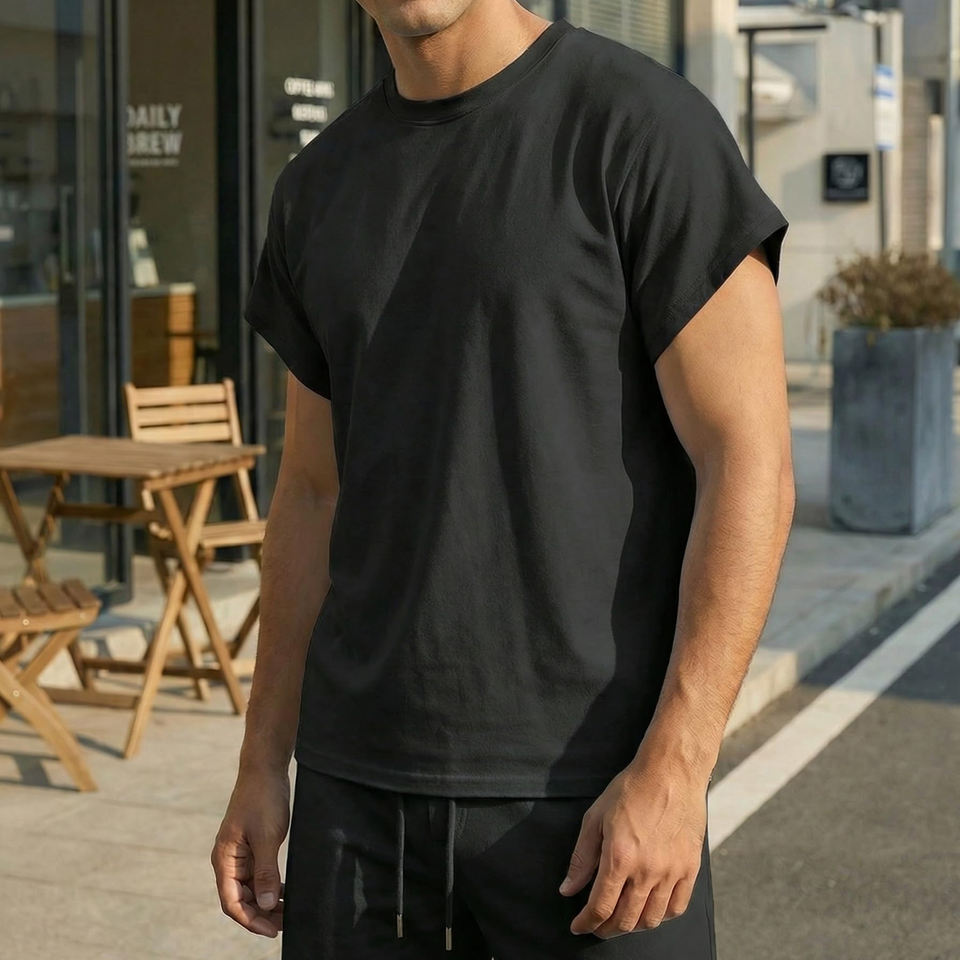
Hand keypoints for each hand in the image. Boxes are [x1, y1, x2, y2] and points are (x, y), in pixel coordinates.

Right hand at [211, 764, 290, 937]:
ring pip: (249, 889)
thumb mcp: (267, 837)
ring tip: (287, 911)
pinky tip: (283, 892)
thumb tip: (265, 905)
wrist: (265, 770)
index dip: (251, 920)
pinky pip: (257, 875)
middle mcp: (227, 860)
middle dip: (260, 914)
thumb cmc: (263, 799)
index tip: (272, 931)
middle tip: (285, 923)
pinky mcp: (251, 847)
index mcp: (224, 859)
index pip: (232, 902)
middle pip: (240, 899)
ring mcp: (239, 854)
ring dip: (265, 902)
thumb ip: (266, 871)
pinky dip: (269, 886)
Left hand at [559, 760, 707, 938]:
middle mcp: (647, 871)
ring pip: (651, 919)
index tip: (579, 925)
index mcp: (620, 857)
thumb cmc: (632, 789)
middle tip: (597, 925)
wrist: (671, 772)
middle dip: (606, 929)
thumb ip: (582, 858)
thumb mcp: (595, 818)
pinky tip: (649, 909)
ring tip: (621, 919)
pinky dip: (660, 916)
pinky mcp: (689, 868)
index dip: (586, 923)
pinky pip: (677, 907)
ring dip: (632, 926)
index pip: (600, 907)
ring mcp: (671, 872)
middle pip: (625, 920)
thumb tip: (568, 889)